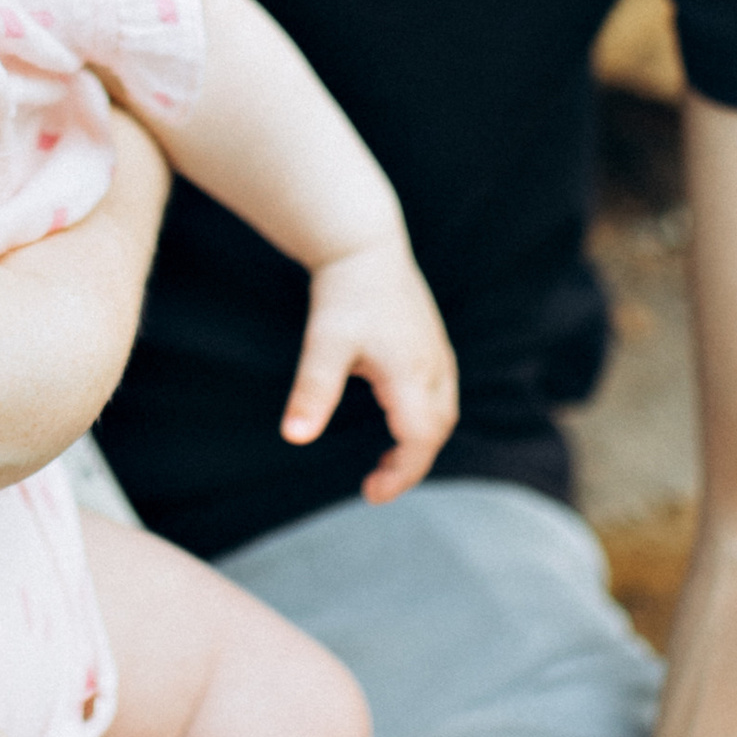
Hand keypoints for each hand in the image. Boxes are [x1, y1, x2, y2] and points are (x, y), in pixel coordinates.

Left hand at [281, 240, 457, 501]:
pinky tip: (394, 422)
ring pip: (442, 414)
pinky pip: (439, 395)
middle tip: (374, 484)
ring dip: (419, 443)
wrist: (363, 243)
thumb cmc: (343, 293)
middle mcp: (433, 366)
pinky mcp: (432, 344)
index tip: (370, 494)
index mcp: (411, 373)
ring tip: (384, 461)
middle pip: (437, 432)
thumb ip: (313, 392)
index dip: (401, 474)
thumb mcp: (322, 343)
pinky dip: (423, 421)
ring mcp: (437, 354)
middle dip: (411, 464)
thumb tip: (294, 437)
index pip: (420, 440)